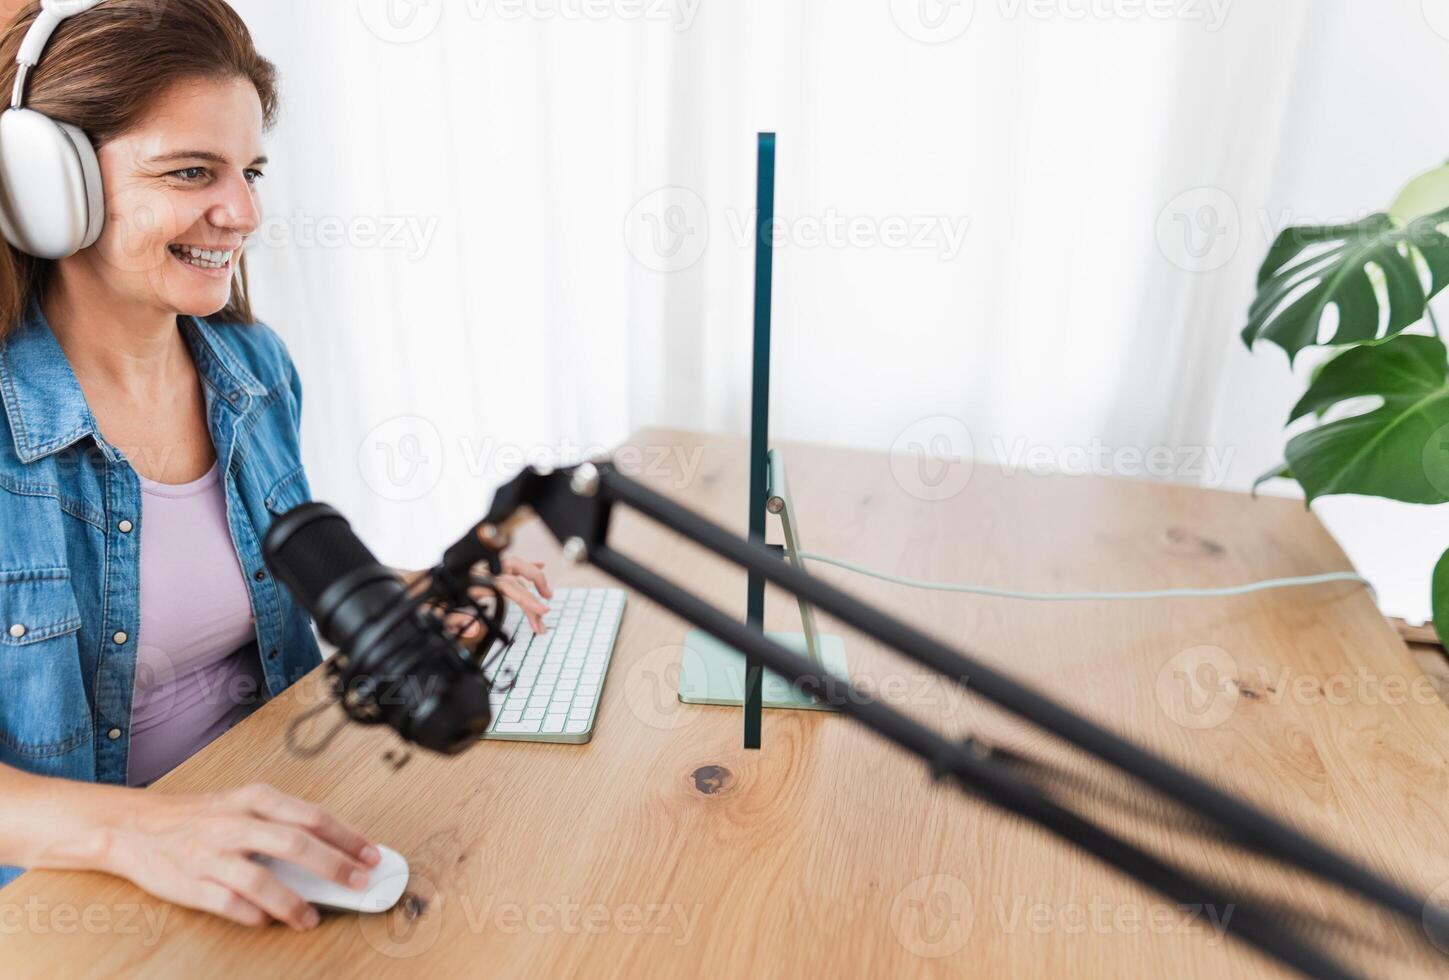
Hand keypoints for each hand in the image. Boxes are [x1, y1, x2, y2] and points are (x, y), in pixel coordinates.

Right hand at [102, 783, 379, 930]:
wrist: (134, 827)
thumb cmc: (200, 817)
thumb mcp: (244, 806)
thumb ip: (284, 824)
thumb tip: (335, 851)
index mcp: (254, 799)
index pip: (312, 816)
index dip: (347, 837)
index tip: (373, 855)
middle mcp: (235, 823)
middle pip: (295, 844)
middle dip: (334, 867)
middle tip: (359, 884)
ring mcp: (212, 854)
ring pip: (262, 880)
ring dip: (294, 903)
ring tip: (311, 918)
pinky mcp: (191, 882)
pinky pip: (230, 904)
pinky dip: (254, 915)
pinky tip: (269, 921)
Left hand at [405, 557, 552, 637]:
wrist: (404, 585)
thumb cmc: (417, 601)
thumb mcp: (431, 614)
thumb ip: (453, 622)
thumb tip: (476, 630)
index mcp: (469, 580)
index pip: (506, 586)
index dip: (527, 599)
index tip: (542, 612)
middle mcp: (477, 571)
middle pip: (514, 574)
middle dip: (534, 593)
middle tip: (544, 615)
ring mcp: (479, 569)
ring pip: (513, 566)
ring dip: (533, 578)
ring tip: (546, 594)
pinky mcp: (479, 572)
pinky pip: (504, 566)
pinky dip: (523, 568)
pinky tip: (537, 569)